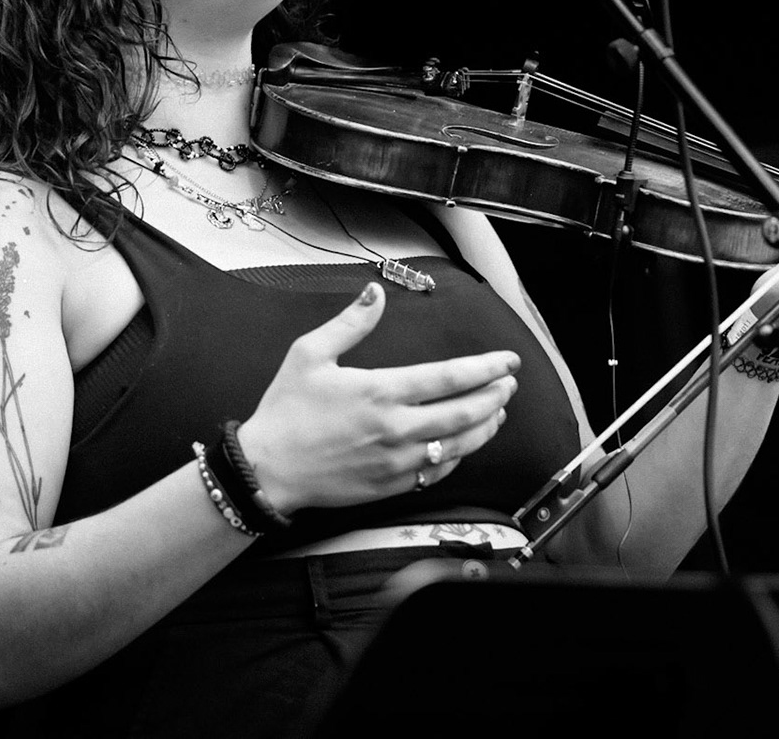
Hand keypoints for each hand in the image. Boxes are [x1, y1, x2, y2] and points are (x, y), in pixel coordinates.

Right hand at [236, 282, 520, 513]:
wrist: (267, 469)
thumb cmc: (286, 411)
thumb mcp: (309, 354)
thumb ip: (350, 323)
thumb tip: (375, 293)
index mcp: (381, 391)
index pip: (450, 377)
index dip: (486, 368)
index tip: (507, 360)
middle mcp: (396, 427)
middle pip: (465, 412)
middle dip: (495, 395)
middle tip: (510, 383)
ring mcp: (397, 461)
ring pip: (458, 444)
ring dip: (485, 426)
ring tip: (499, 411)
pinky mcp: (391, 485)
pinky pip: (437, 471)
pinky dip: (459, 455)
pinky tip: (465, 443)